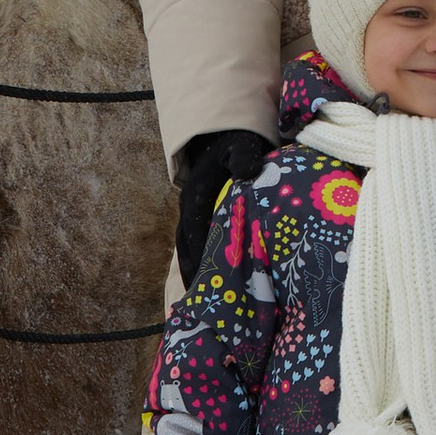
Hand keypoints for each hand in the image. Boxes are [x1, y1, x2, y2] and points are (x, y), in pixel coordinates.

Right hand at [172, 130, 271, 283]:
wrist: (222, 135)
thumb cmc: (236, 144)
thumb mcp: (241, 146)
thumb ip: (244, 157)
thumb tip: (248, 171)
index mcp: (196, 194)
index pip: (196, 230)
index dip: (200, 254)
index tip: (207, 278)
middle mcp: (189, 205)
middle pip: (186, 244)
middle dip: (193, 271)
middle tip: (202, 299)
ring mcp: (191, 211)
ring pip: (187, 246)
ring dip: (193, 269)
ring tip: (201, 298)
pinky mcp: (198, 215)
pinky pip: (194, 242)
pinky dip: (198, 260)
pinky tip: (207, 278)